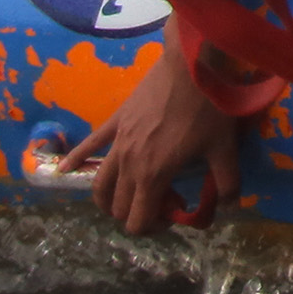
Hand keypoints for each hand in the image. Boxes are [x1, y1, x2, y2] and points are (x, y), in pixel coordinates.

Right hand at [68, 42, 240, 235]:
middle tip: (166, 197)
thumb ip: (228, 183)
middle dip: (138, 212)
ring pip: (99, 185)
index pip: (137, 222)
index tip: (175, 211)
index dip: (154, 227)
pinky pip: (89, 145)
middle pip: (118, 207)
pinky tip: (64, 170)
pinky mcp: (115, 123)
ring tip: (126, 198)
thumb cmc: (208, 108)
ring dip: (109, 200)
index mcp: (152, 175)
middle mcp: (128, 164)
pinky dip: (76, 160)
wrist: (190, 66)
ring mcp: (117, 143)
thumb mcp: (225, 149)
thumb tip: (228, 205)